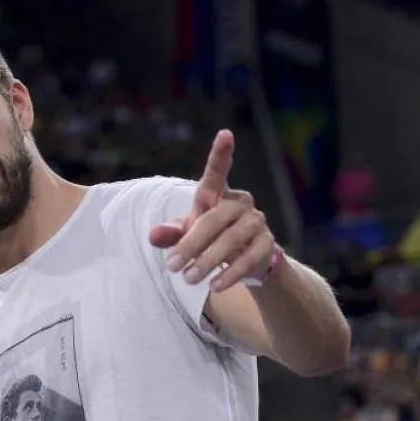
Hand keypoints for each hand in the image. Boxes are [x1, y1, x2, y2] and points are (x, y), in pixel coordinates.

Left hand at [150, 129, 276, 292]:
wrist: (246, 261)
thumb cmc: (209, 238)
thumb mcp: (187, 234)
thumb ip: (171, 234)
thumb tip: (153, 236)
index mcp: (217, 195)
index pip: (218, 172)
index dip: (221, 154)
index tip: (225, 134)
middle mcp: (240, 203)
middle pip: (214, 219)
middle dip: (190, 244)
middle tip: (171, 267)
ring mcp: (256, 222)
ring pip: (232, 239)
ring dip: (208, 261)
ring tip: (189, 279)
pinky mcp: (267, 244)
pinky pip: (249, 258)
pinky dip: (230, 274)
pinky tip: (215, 285)